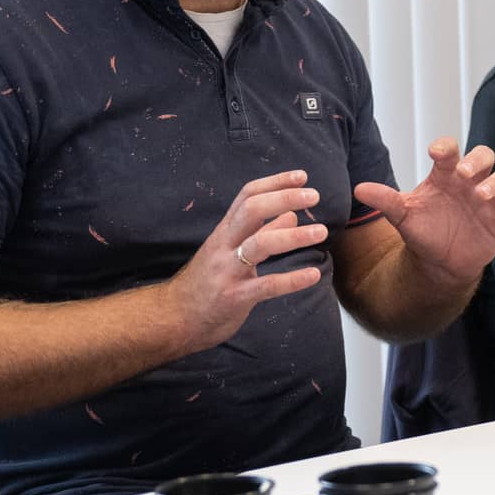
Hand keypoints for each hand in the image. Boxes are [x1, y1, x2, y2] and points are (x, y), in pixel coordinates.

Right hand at [166, 169, 332, 348]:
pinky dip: (291, 280)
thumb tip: (292, 216)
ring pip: (259, 244)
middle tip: (315, 196)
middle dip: (283, 198)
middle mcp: (223, 245)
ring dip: (293, 237)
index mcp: (224, 232)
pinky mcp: (233, 298)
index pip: (247, 197)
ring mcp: (226, 271)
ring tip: (321, 232)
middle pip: (251, 211)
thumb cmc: (205, 284)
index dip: (275, 183)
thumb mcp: (228, 254)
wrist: (172, 319)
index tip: (302, 176)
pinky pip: (266, 286)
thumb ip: (260, 234)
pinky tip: (314, 275)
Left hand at [355, 139, 494, 288]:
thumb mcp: (402, 215)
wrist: (439, 262)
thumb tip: (359, 188)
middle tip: (464, 172)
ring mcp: (488, 200)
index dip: (446, 147)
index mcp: (445, 175)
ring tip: (482, 195)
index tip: (435, 152)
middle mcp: (469, 182)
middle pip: (484, 156)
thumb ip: (385, 200)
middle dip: (478, 160)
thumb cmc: (422, 231)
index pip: (450, 150)